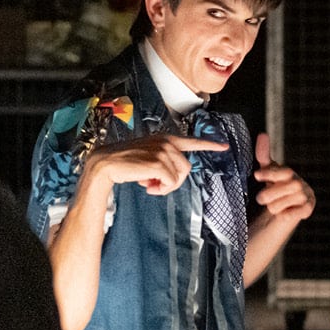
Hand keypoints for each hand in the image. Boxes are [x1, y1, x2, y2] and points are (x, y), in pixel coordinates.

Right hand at [84, 134, 223, 196]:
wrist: (105, 165)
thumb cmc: (125, 165)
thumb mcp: (147, 159)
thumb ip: (163, 162)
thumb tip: (171, 177)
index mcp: (165, 139)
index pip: (192, 141)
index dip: (209, 145)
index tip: (223, 147)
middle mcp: (166, 142)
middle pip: (186, 169)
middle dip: (173, 182)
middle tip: (154, 185)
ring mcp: (162, 151)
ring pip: (178, 177)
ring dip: (165, 186)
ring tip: (148, 184)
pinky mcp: (157, 162)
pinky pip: (170, 182)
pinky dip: (160, 189)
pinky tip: (146, 186)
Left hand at [250, 132, 314, 220]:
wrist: (287, 207)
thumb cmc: (277, 186)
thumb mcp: (268, 171)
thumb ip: (264, 155)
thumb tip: (263, 134)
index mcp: (288, 173)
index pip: (280, 171)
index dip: (269, 173)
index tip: (257, 175)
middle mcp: (299, 183)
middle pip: (284, 188)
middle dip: (269, 194)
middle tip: (260, 199)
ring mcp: (305, 196)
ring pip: (286, 202)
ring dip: (275, 206)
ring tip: (273, 207)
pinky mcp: (308, 208)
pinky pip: (295, 213)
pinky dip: (287, 214)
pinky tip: (283, 214)